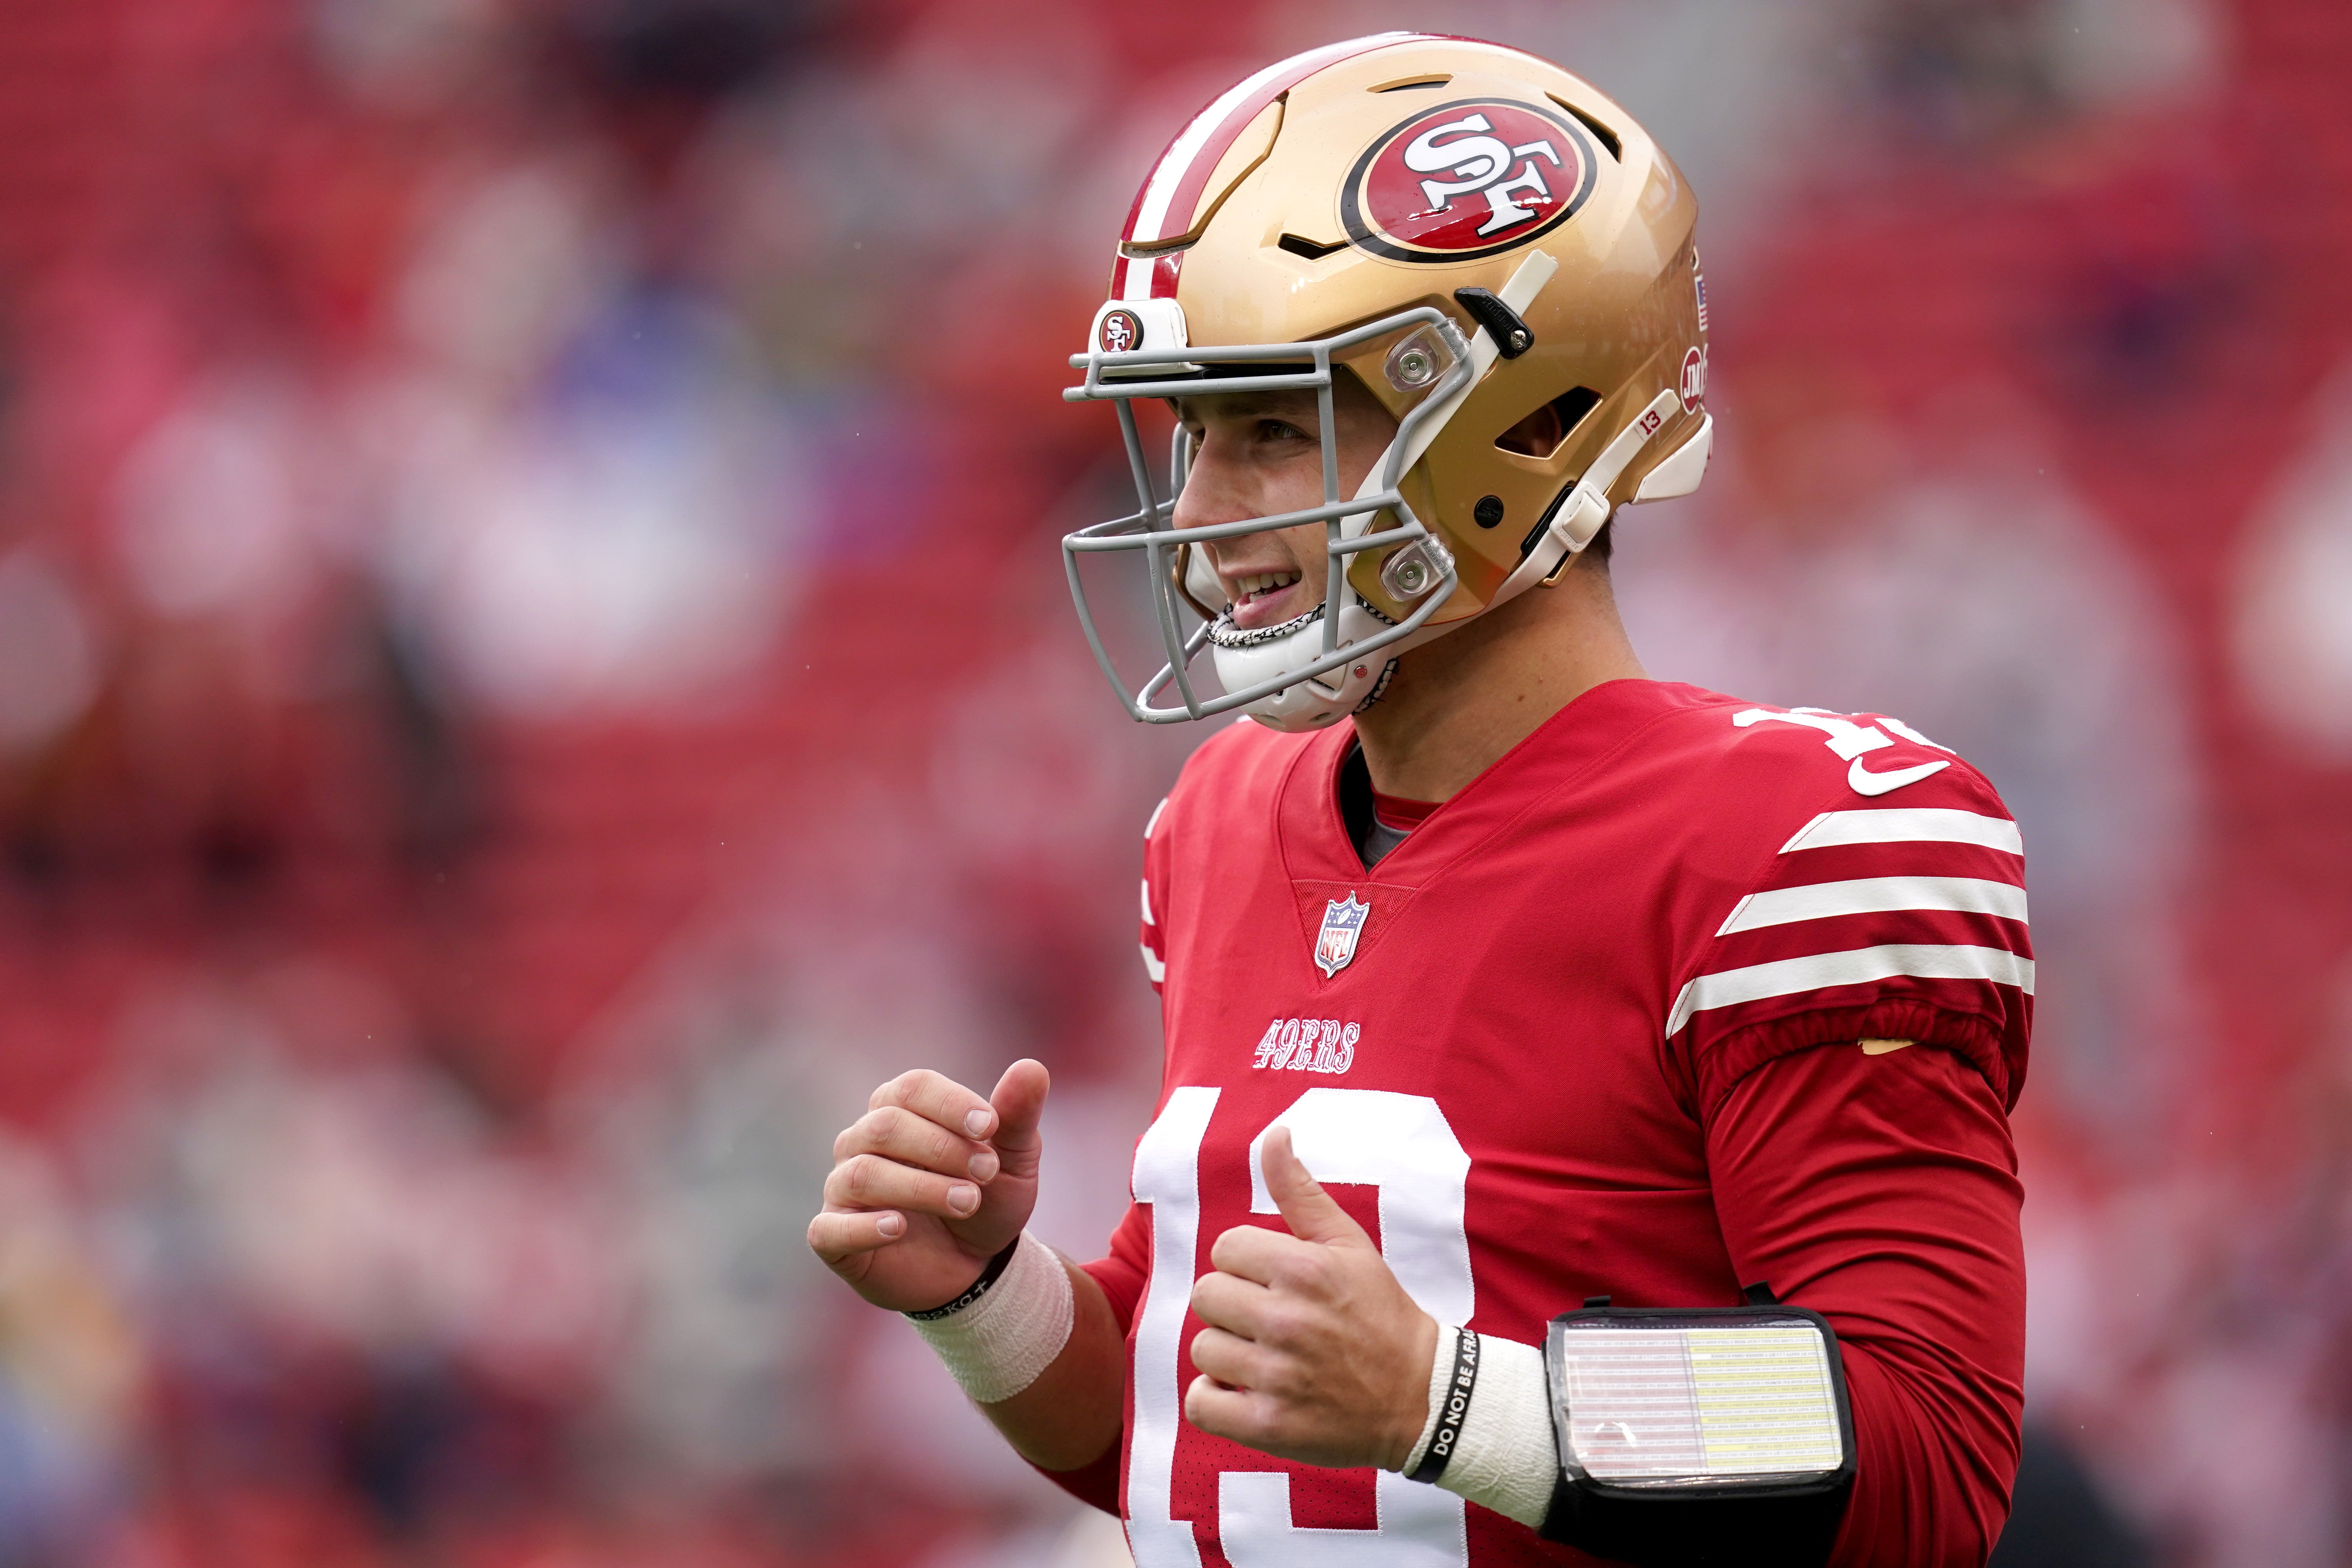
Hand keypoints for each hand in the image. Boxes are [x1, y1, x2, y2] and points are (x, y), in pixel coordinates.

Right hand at [808, 1060, 1048, 1312]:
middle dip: (942, 1148)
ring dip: (920, 1187)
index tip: (989, 1126)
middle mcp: (862, 1142)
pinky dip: (864, 1227)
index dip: (950, 1103)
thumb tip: (1032, 1067)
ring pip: (864, 1174)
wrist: (977, 1266)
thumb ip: (1017, 1116)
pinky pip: (831, 1228)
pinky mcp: (832, 1237)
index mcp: (900, 1109)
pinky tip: (898, 1228)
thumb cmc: (988, 1199)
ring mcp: (842, 1189)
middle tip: (987, 1173)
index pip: (912, 1088)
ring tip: (967, 1202)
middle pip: (886, 1126)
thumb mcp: (1014, 1160)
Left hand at [1185, 1127, 1438, 1470]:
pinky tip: (1246, 1391)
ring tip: (1264, 1357)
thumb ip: (1300, 1191)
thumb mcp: (1348, 1244)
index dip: (1248, 1264)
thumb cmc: (1379, 1314)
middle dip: (1233, 1306)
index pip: (1226, 1248)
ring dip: (1227, 1354)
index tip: (1277, 1282)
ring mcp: (1277, 1376)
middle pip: (1207, 1295)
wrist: (1421, 1398)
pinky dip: (1215, 1400)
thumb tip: (1274, 1132)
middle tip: (1270, 1320)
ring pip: (1203, 1347)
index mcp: (1304, 1269)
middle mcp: (1287, 1320)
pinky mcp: (1269, 1425)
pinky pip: (1202, 1403)